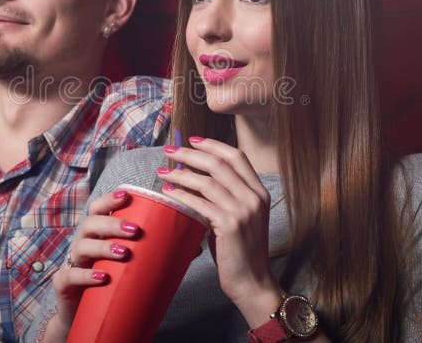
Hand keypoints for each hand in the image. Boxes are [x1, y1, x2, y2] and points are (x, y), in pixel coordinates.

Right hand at [44, 190, 140, 339]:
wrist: (83, 312)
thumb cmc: (110, 280)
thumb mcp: (129, 263)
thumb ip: (155, 253)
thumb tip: (195, 247)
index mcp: (97, 233)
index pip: (98, 208)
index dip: (109, 199)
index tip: (126, 194)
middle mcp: (83, 242)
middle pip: (91, 223)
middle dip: (112, 223)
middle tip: (135, 230)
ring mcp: (72, 262)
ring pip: (82, 246)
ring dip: (103, 246)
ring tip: (124, 252)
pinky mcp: (64, 283)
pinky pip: (71, 275)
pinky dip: (86, 275)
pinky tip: (102, 278)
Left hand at [158, 137, 283, 326]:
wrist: (252, 281)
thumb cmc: (240, 249)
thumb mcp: (237, 216)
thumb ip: (222, 195)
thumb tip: (191, 175)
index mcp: (259, 191)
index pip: (236, 156)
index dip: (213, 145)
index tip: (192, 140)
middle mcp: (254, 197)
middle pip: (219, 164)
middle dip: (190, 154)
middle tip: (169, 151)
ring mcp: (244, 210)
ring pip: (207, 182)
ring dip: (181, 173)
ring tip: (162, 172)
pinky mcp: (230, 225)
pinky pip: (200, 203)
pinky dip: (182, 194)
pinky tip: (168, 192)